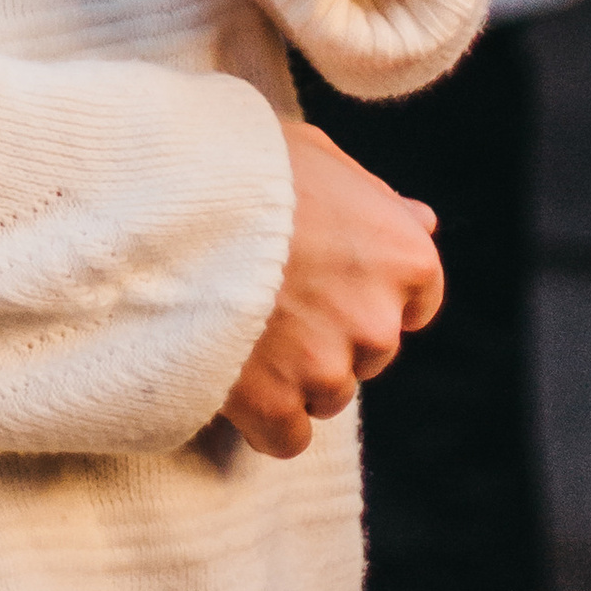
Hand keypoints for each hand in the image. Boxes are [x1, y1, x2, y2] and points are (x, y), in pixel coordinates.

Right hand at [222, 122, 442, 456]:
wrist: (165, 194)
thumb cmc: (241, 161)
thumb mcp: (316, 153)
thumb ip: (373, 197)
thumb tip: (424, 221)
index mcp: (404, 255)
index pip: (413, 302)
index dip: (361, 287)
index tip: (318, 270)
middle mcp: (378, 319)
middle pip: (367, 352)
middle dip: (327, 330)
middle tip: (267, 289)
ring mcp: (327, 367)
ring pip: (326, 394)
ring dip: (291, 370)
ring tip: (238, 318)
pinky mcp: (274, 404)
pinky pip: (286, 436)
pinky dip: (262, 415)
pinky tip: (231, 370)